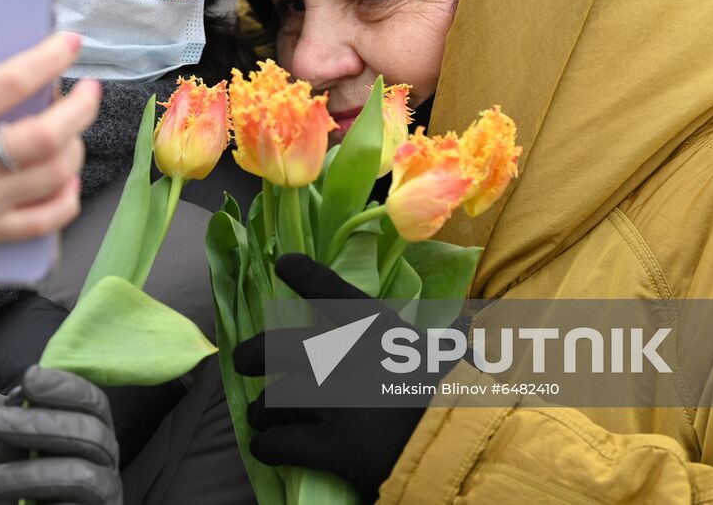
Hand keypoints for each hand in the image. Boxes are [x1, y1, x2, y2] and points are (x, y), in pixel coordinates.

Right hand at [0, 32, 99, 309]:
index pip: (10, 80)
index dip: (49, 57)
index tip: (69, 43)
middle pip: (48, 133)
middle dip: (82, 107)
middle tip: (89, 90)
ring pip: (54, 174)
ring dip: (76, 148)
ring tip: (74, 131)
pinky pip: (42, 222)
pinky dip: (65, 201)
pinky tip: (67, 182)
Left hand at [0, 366, 121, 504]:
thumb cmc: (21, 482)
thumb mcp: (17, 447)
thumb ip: (23, 418)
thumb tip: (21, 395)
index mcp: (94, 431)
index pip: (94, 401)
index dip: (65, 386)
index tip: (30, 378)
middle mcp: (107, 458)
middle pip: (91, 432)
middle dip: (41, 423)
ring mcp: (106, 491)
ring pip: (79, 474)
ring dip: (26, 474)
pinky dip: (35, 503)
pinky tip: (4, 503)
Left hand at [233, 254, 440, 502]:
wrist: (470, 445)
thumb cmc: (456, 399)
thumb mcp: (439, 355)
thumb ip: (413, 342)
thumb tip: (437, 329)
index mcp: (381, 332)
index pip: (335, 292)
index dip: (305, 275)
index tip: (285, 263)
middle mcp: (351, 359)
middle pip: (279, 348)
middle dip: (253, 353)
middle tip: (242, 359)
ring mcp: (339, 403)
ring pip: (273, 400)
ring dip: (262, 411)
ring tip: (261, 417)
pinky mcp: (335, 448)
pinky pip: (279, 443)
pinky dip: (268, 445)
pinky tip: (268, 447)